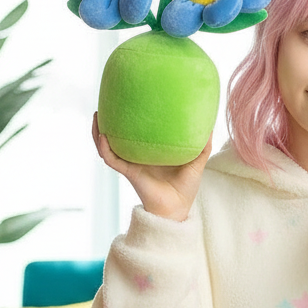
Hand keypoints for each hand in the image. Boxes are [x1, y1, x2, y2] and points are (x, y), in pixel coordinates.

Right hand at [92, 112, 211, 221]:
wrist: (178, 208)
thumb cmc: (186, 187)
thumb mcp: (197, 162)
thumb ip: (202, 145)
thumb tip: (211, 126)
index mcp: (150, 151)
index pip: (136, 132)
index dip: (129, 118)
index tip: (129, 99)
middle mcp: (137, 156)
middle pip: (117, 136)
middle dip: (108, 121)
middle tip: (106, 101)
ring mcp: (131, 163)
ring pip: (108, 146)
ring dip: (98, 132)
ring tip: (96, 115)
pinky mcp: (129, 172)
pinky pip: (112, 159)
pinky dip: (105, 148)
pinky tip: (104, 136)